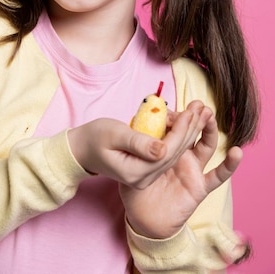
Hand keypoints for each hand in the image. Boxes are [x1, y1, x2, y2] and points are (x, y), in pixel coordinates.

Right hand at [67, 101, 216, 189]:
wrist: (82, 149)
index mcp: (135, 172)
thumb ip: (139, 143)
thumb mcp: (114, 135)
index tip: (192, 111)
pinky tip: (188, 124)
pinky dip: (178, 138)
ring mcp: (145, 177)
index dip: (181, 131)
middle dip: (190, 130)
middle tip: (203, 108)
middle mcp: (143, 178)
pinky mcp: (146, 170)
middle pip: (174, 154)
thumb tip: (163, 148)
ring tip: (201, 113)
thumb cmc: (95, 137)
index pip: (166, 151)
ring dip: (188, 133)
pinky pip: (167, 154)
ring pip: (173, 154)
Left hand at [119, 104, 242, 238]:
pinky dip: (229, 165)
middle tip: (197, 103)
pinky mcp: (200, 186)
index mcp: (164, 147)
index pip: (171, 127)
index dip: (173, 118)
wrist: (142, 217)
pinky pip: (217, 176)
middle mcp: (181, 155)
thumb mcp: (127, 163)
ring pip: (206, 144)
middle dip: (194, 116)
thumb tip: (142, 134)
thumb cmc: (132, 188)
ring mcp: (192, 169)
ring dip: (209, 129)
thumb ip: (135, 147)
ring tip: (209, 115)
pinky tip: (236, 152)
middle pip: (191, 131)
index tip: (168, 111)